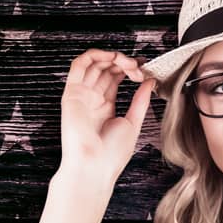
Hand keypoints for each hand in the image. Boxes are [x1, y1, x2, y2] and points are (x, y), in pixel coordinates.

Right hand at [59, 48, 156, 186]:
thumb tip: (149, 82)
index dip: (130, 69)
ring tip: (128, 62)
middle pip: (105, 69)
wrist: (94, 166)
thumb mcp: (133, 122)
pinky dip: (93, 55)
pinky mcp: (72, 92)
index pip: (115, 78)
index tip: (145, 69)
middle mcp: (92, 98)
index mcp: (106, 107)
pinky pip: (78, 66)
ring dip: (112, 57)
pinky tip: (110, 56)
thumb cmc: (111, 154)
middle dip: (124, 62)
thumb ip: (140, 100)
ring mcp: (82, 94)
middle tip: (139, 67)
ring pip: (93, 64)